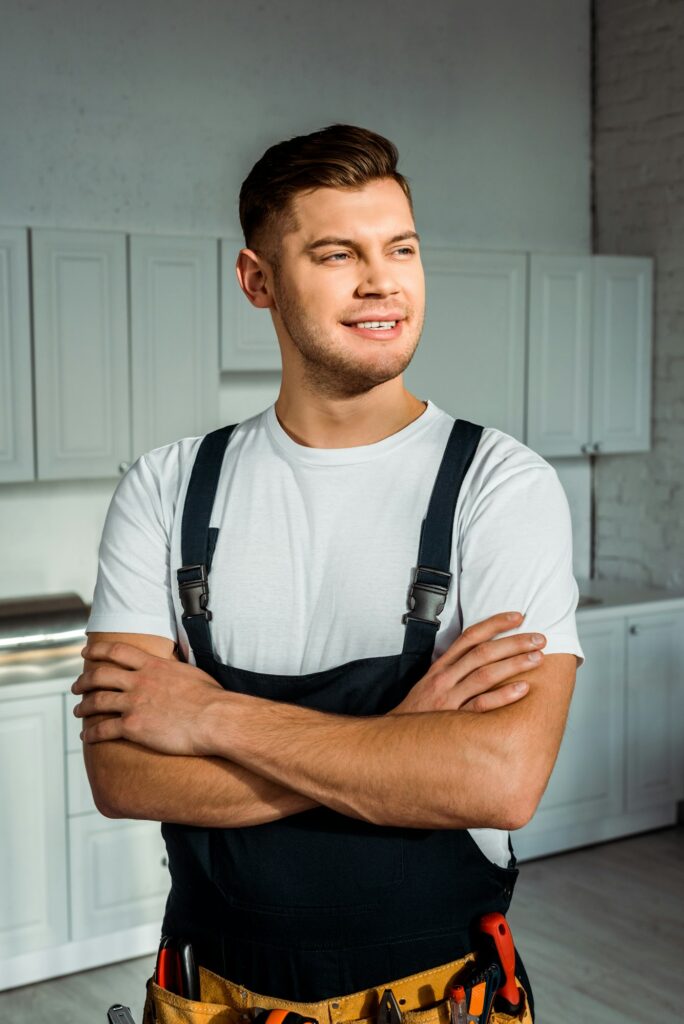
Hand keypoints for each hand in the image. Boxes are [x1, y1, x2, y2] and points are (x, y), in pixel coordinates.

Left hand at [72, 640, 224, 754]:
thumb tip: (176, 669)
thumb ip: (175, 670)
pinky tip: (87, 738)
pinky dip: (92, 733)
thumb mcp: (190, 673)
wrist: (214, 718)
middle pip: (100, 675)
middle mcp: (139, 681)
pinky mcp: (133, 727)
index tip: (87, 651)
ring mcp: (134, 703)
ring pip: (97, 701)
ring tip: (78, 711)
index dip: (98, 650)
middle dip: (84, 680)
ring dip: (83, 707)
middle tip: (76, 686)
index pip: (117, 651)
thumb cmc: (211, 698)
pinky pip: (104, 729)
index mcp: (153, 665)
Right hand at [390, 611, 544, 713]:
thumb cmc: (416, 715)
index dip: (495, 623)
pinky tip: (522, 689)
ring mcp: (449, 698)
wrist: (395, 743)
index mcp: (441, 667)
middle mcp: (445, 678)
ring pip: (485, 674)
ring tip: (537, 658)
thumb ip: (453, 672)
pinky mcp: (453, 720)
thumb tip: (481, 660)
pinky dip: (503, 696)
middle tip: (539, 638)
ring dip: (514, 663)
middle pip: (483, 652)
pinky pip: (481, 705)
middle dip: (514, 642)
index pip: (470, 637)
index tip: (518, 616)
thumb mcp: (429, 686)